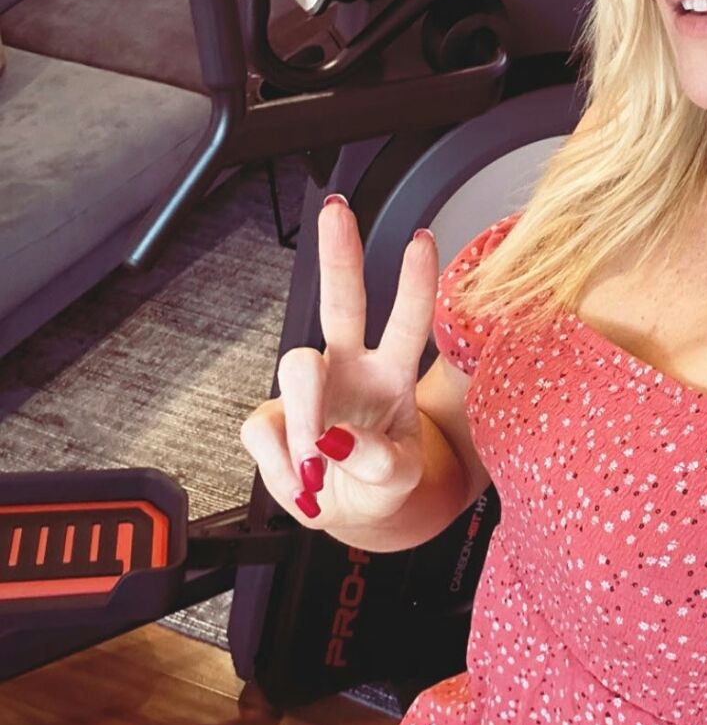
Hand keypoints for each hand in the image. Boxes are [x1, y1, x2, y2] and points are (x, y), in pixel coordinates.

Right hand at [240, 195, 438, 537]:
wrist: (345, 512)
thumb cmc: (379, 482)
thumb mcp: (398, 481)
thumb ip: (377, 461)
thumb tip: (335, 442)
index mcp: (392, 375)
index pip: (409, 322)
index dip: (415, 283)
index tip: (422, 241)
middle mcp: (349, 369)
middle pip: (341, 303)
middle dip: (338, 254)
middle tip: (336, 212)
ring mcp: (308, 391)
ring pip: (297, 366)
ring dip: (308, 418)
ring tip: (317, 468)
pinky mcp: (270, 419)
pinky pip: (266, 430)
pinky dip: (283, 468)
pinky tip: (302, 483)